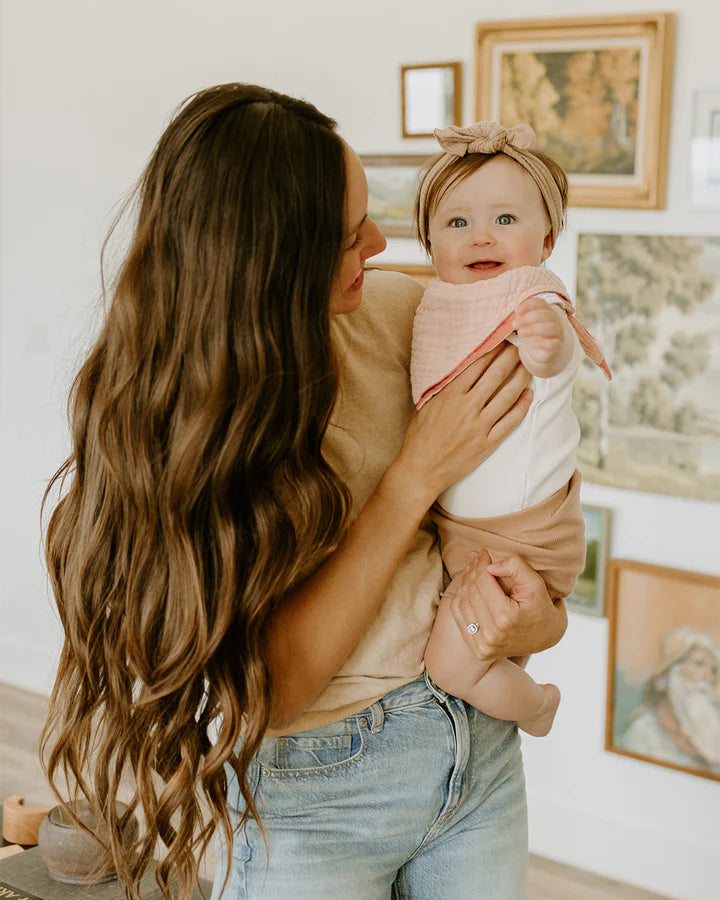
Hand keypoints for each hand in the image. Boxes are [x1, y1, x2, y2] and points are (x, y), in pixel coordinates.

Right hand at [388, 343, 531, 514]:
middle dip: (512, 357)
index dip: (493, 349)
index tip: (502, 338)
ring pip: (507, 396)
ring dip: (521, 378)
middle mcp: (467, 407)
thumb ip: (442, 386)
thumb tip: (456, 366)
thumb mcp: (425, 405)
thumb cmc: (420, 437)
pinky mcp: (487, 443)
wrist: (421, 470)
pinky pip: (510, 422)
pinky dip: (521, 407)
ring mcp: (479, 426)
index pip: (477, 364)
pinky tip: (528, 395)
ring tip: (530, 365)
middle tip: (523, 345)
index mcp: (450, 394)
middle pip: (496, 375)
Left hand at [445, 550, 566, 659]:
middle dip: (472, 570)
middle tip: (475, 557)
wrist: (546, 638)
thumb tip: (489, 566)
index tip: (483, 552)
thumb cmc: (541, 607)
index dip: (481, 563)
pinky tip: (467, 587)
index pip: (483, 581)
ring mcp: (482, 646)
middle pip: (471, 591)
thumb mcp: (535, 583)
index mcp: (505, 618)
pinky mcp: (477, 650)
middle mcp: (491, 635)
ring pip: (461, 603)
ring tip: (471, 569)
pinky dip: (459, 599)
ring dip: (464, 583)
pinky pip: (459, 618)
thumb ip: (515, 567)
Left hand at [513, 296, 571, 375]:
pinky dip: (542, 343)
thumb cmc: (533, 334)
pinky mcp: (556, 347)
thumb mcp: (526, 324)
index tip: (516, 311)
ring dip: (533, 329)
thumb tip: (517, 313)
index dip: (528, 305)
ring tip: (520, 333)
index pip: (541, 303)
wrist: (542, 352)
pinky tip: (532, 343)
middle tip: (515, 324)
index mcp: (547, 311)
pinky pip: (552, 344)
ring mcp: (557, 334)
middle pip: (545, 314)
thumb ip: (522, 317)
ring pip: (550, 328)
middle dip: (528, 318)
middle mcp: (555, 320)